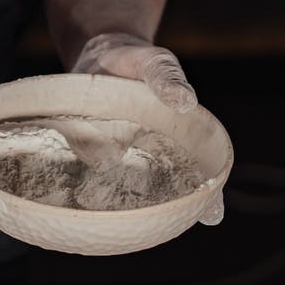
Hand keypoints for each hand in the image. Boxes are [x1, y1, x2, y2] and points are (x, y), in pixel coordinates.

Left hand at [72, 32, 222, 225]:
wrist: (96, 56)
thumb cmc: (136, 61)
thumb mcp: (155, 61)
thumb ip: (167, 78)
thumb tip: (185, 103)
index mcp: (175, 137)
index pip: (198, 171)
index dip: (208, 195)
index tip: (212, 216)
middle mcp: (147, 155)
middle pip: (160, 191)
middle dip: (161, 212)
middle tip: (157, 228)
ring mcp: (114, 157)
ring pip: (119, 190)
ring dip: (115, 206)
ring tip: (109, 227)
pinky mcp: (84, 153)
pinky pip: (85, 174)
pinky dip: (80, 187)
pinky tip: (71, 203)